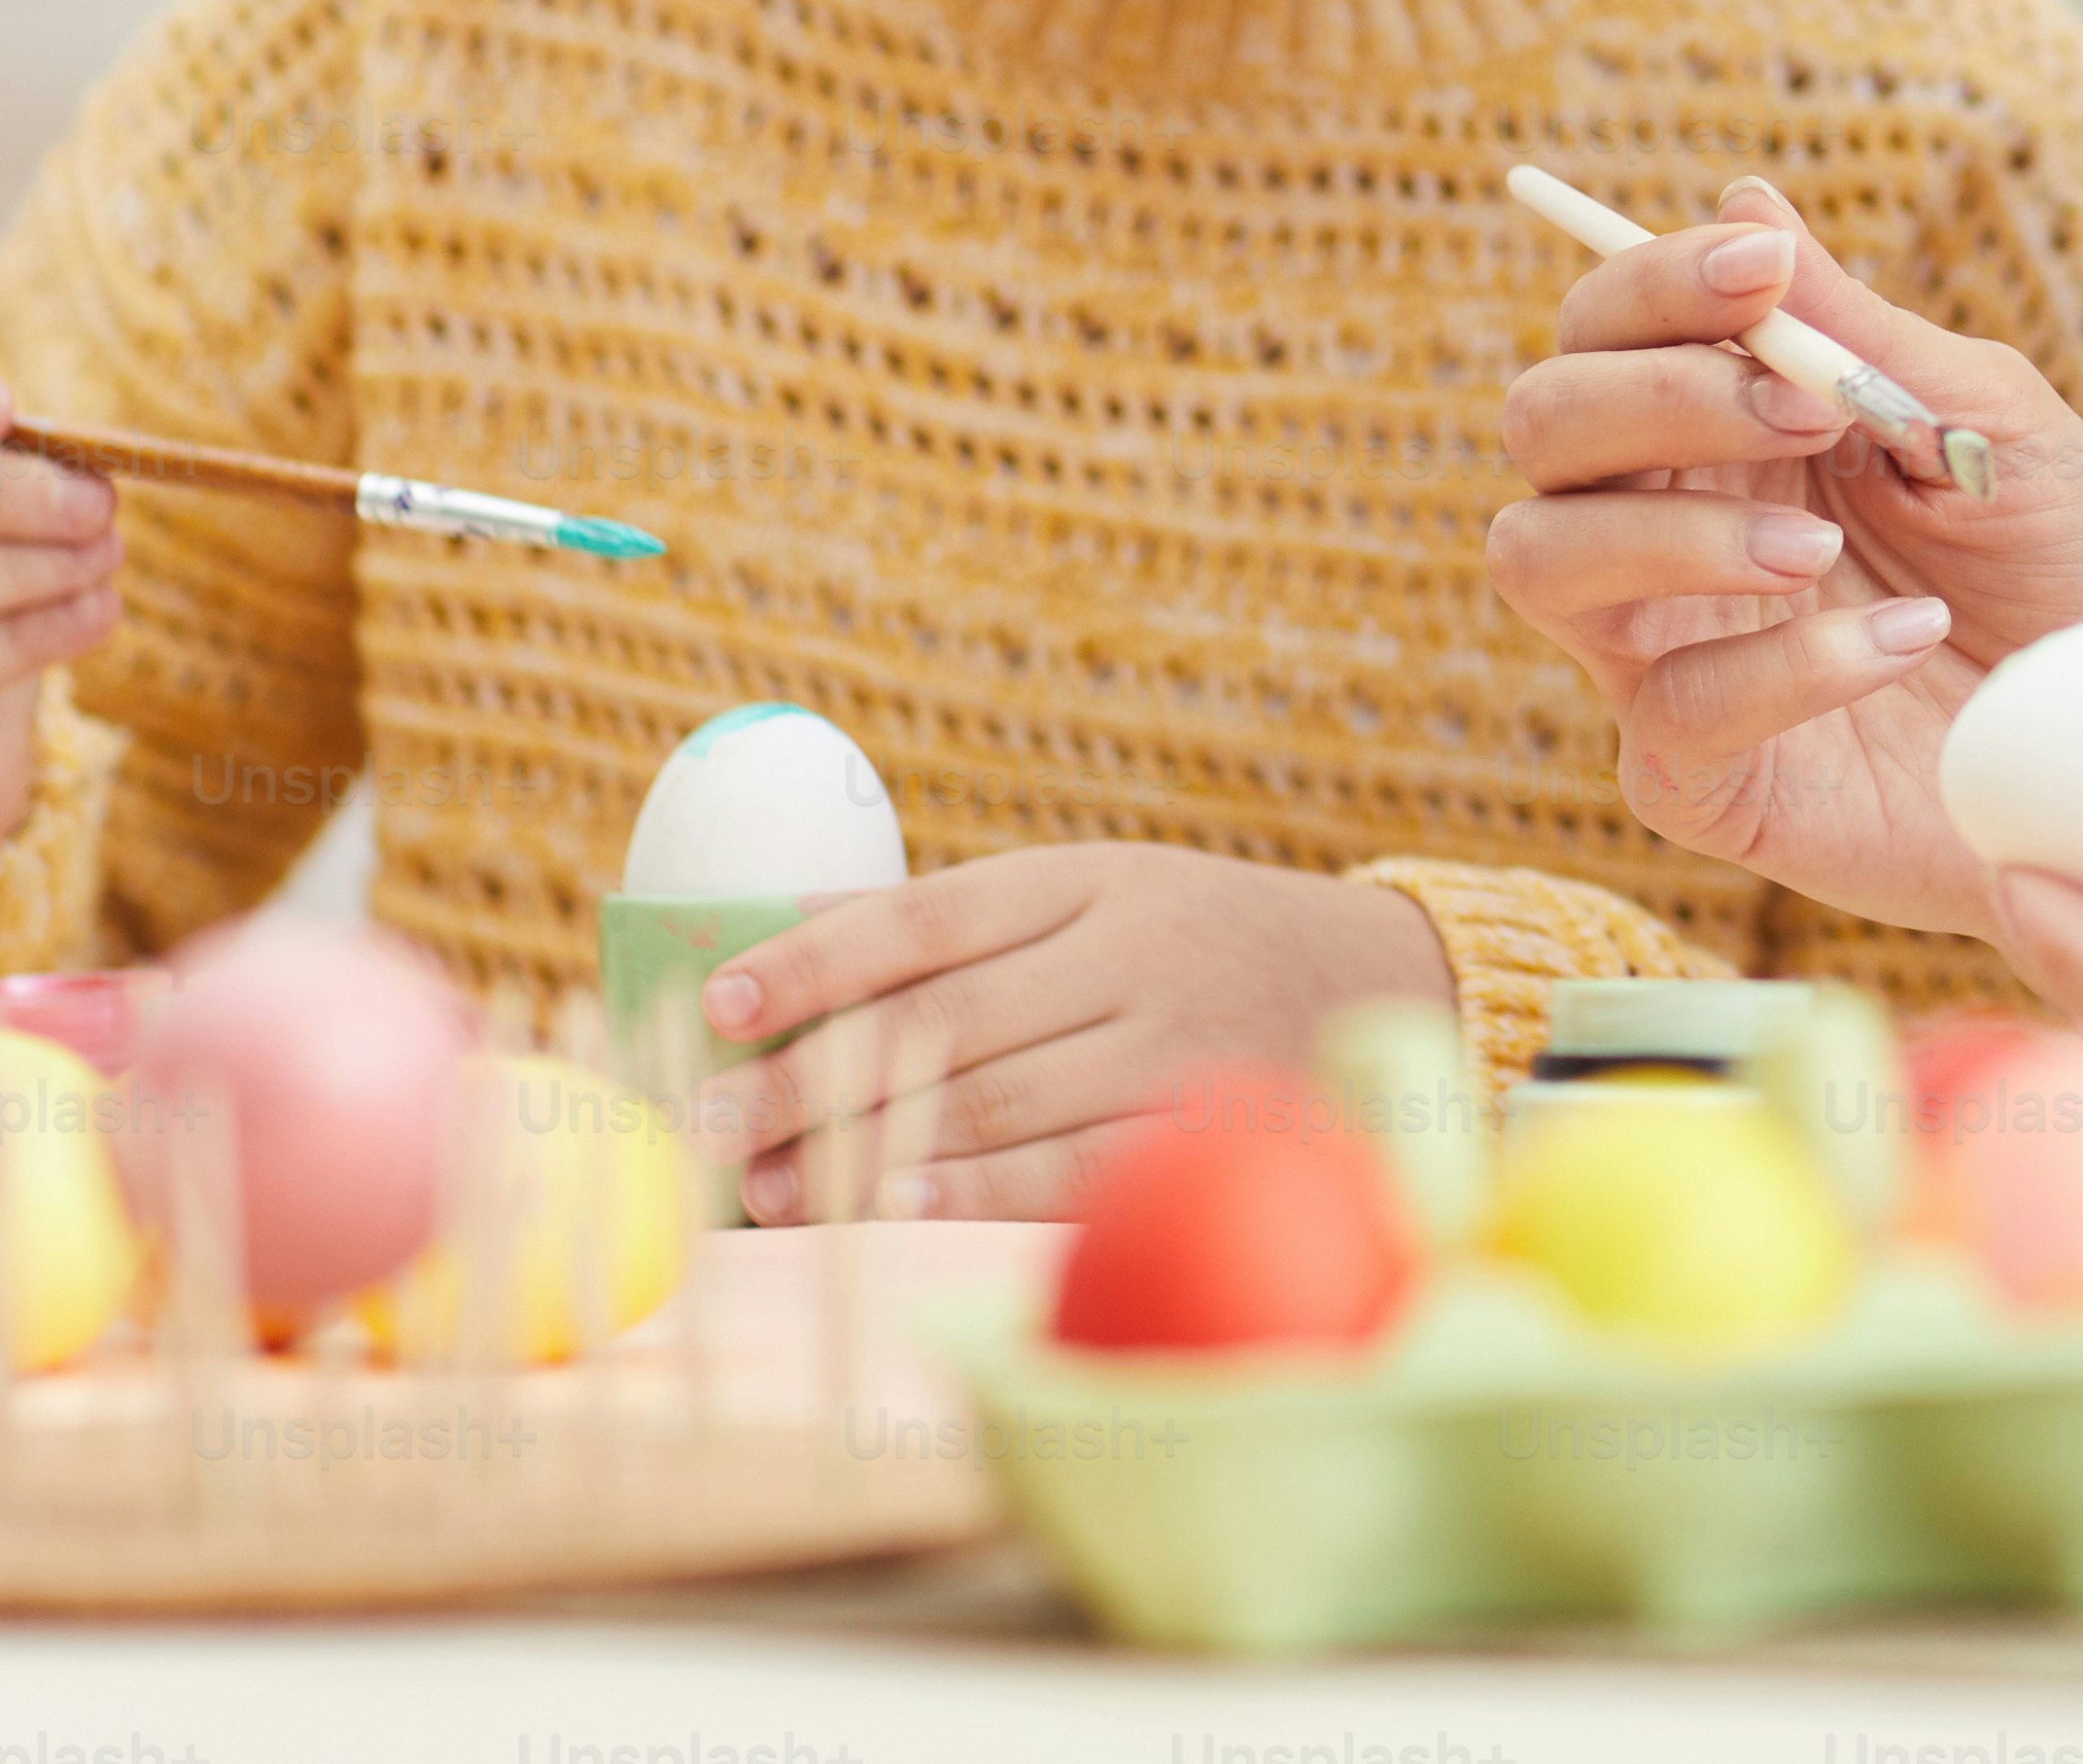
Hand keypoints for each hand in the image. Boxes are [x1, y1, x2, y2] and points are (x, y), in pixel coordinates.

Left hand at [697, 847, 1451, 1222]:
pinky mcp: (1198, 1131)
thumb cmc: (1185, 939)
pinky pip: (1072, 1168)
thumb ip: (955, 924)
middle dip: (809, 1076)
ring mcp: (1172, 1046)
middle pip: (943, 1020)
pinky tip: (895, 1202)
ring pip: (994, 1102)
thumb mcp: (1090, 891)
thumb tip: (777, 940)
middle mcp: (1132, 955)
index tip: (718, 1002)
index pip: (927, 915)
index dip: (815, 957)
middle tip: (704, 1123)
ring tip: (762, 1186)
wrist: (1378, 977)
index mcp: (1088, 878)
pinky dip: (977, 1190)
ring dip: (863, 1149)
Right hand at [1479, 176, 2082, 937]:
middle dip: (1656, 393)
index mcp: (1722, 423)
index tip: (1761, 267)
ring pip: (1536, 557)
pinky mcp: (1697, 776)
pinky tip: (1905, 641)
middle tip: (1810, 411)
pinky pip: (1668, 710)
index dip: (1655, 280)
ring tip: (1819, 548)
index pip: (1610, 324)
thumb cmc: (2064, 573)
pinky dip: (1783, 666)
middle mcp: (1662, 523)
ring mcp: (1662, 651)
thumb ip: (1864, 334)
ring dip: (1671, 531)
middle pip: (1541, 421)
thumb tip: (1748, 195)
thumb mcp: (1993, 428)